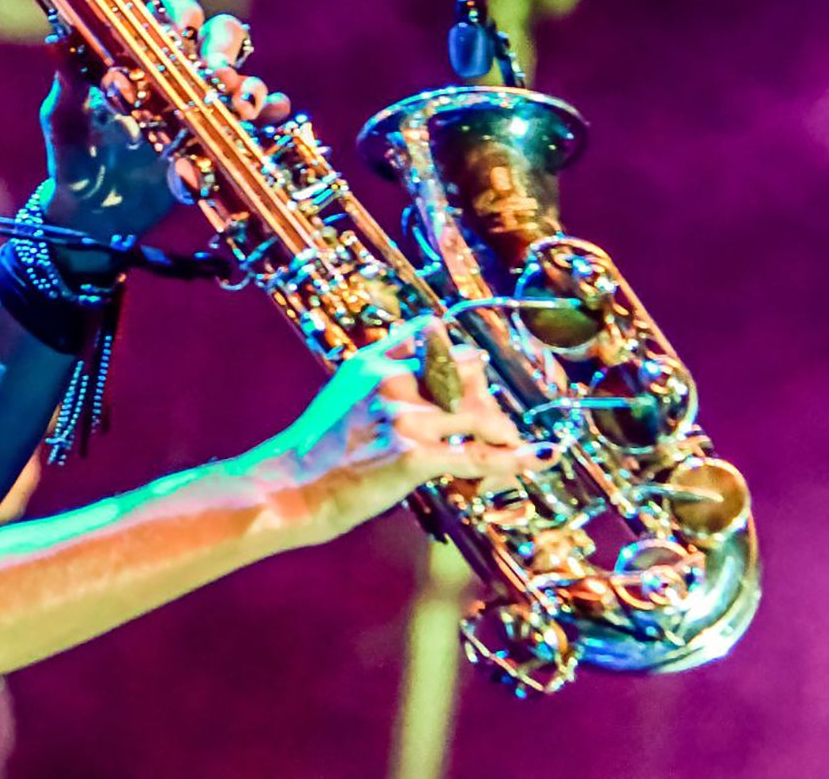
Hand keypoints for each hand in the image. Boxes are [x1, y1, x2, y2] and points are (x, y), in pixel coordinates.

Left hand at [38, 0, 293, 263]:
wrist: (93, 215)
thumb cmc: (74, 156)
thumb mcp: (65, 121)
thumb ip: (67, 84)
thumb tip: (56, 43)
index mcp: (140, 55)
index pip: (167, 12)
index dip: (179, 9)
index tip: (178, 27)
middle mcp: (179, 73)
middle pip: (218, 33)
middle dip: (223, 43)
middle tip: (215, 70)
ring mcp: (204, 106)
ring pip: (242, 75)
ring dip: (248, 82)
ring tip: (240, 104)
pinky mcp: (221, 140)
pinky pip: (259, 120)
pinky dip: (270, 112)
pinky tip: (269, 117)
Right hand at [245, 330, 555, 549]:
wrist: (290, 491)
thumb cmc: (317, 453)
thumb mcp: (344, 397)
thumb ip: (381, 380)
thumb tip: (415, 378)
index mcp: (373, 362)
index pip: (433, 337)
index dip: (460, 358)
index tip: (477, 373)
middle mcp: (391, 381)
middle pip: (466, 371)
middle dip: (487, 397)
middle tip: (495, 424)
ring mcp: (404, 418)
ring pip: (478, 414)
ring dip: (503, 432)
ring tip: (513, 445)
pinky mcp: (413, 456)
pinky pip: (479, 455)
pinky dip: (514, 460)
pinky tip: (537, 458)